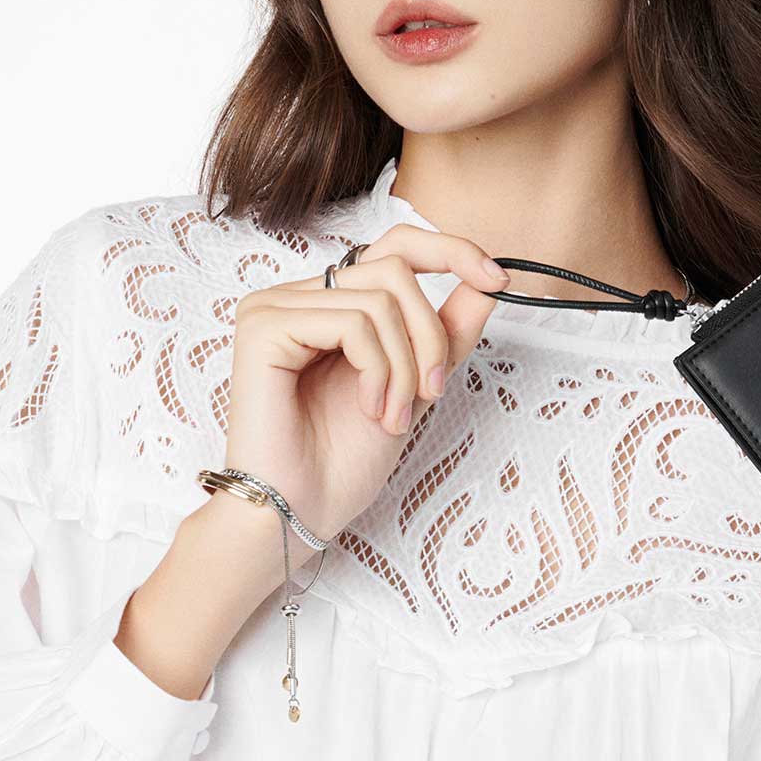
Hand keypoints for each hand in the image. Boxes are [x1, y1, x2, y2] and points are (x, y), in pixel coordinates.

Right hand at [222, 222, 510, 544]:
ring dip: (406, 366)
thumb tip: (487, 283)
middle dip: (431, 335)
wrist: (298, 513)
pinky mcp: (263, 327)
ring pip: (380, 298)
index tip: (498, 279)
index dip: (451, 252)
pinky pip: (352, 321)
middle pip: (395, 269)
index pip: (394, 247)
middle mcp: (296, 297)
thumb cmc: (341, 464)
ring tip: (394, 416)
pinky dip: (379, 370)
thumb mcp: (414, 388)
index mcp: (326, 305)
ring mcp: (275, 308)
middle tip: (432, 391)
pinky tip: (370, 410)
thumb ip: (445, 334)